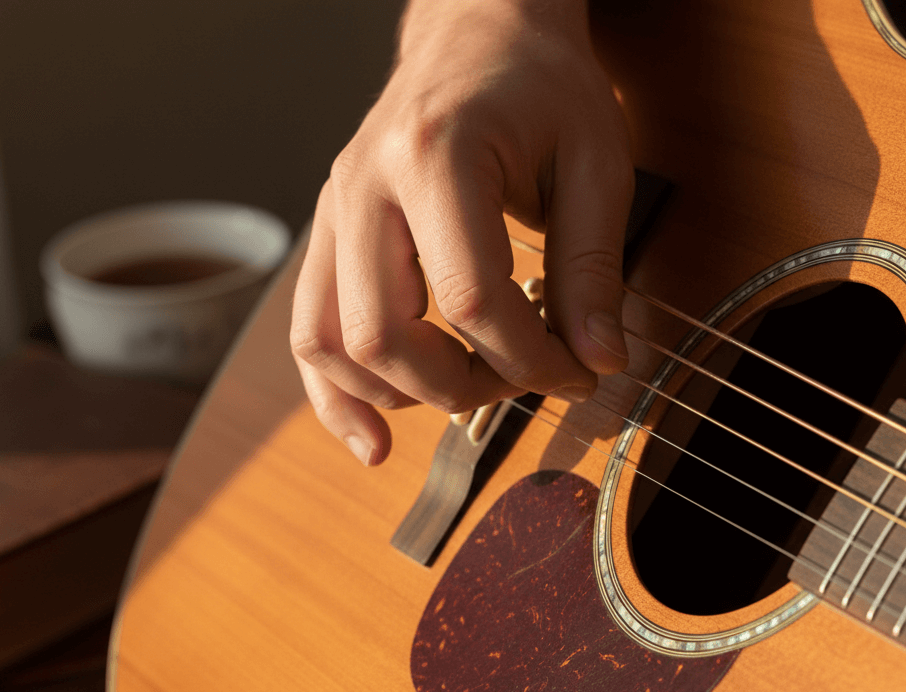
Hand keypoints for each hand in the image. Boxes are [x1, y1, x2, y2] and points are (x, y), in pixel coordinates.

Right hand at [290, 0, 632, 464]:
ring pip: (328, 340)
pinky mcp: (329, 232)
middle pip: (384, 333)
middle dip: (460, 386)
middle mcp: (367, 184)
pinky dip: (334, 393)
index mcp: (436, 154)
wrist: (478, 28)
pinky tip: (372, 435)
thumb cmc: (539, 85)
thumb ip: (594, 267)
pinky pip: (307, 329)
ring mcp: (336, 208)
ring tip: (464, 397)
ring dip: (398, 394)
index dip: (529, 359)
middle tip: (520, 381)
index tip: (574, 372)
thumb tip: (599, 359)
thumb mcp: (596, 163)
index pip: (471, 298)